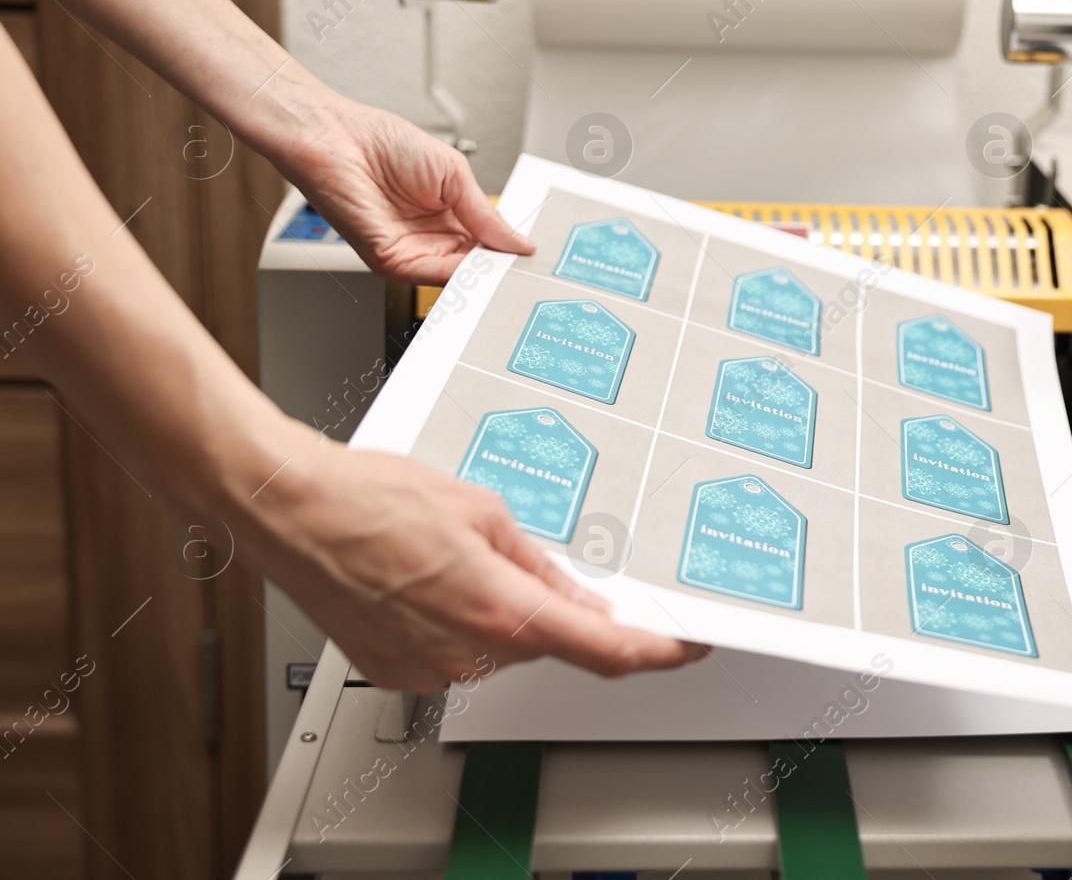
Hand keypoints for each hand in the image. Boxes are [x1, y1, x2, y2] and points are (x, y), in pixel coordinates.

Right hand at [242, 429, 704, 690]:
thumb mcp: (482, 511)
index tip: (685, 647)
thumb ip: (540, 565)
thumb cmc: (370, 499)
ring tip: (451, 553)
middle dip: (555, 609)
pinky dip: (457, 622)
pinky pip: (452, 652)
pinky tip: (427, 578)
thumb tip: (580, 600)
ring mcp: (427, 668)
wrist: (289, 510)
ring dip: (500, 611)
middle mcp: (467, 654)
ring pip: (497, 648)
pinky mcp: (395, 669)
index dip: (656, 652)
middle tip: (530, 558)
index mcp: (502, 613)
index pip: (605, 651)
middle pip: (546, 644)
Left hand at [276, 97, 534, 285]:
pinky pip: (431, 276)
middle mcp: (430, 236)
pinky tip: (481, 268)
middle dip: (501, 268)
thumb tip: (519, 242)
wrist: (337, 138)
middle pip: (476, 265)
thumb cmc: (381, 143)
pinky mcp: (390, 260)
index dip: (509, 250)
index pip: (487, 244)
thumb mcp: (454, 174)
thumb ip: (486, 214)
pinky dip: (459, 277)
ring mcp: (410, 250)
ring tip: (512, 270)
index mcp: (449, 214)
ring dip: (485, 276)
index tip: (532, 256)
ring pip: (457, 276)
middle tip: (529, 270)